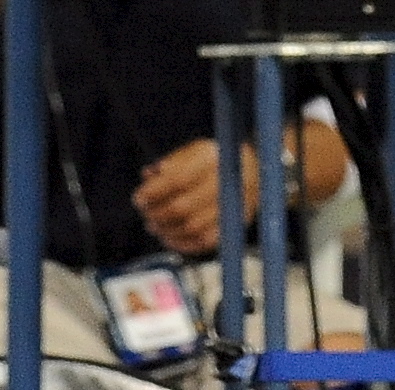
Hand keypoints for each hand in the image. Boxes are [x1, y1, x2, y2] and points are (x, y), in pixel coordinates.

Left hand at [135, 136, 230, 255]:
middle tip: (146, 215)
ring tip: (155, 227)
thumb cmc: (215, 160)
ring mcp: (234, 206)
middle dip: (157, 214)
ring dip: (167, 231)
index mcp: (213, 159)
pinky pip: (206, 242)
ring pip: (192, 228)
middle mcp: (226, 182)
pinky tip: (169, 238)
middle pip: (183, 207)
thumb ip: (171, 162)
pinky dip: (183, 244)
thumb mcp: (194, 150)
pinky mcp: (236, 224)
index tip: (138, 199)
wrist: (257, 168)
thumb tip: (148, 176)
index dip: (153, 192)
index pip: (177, 180)